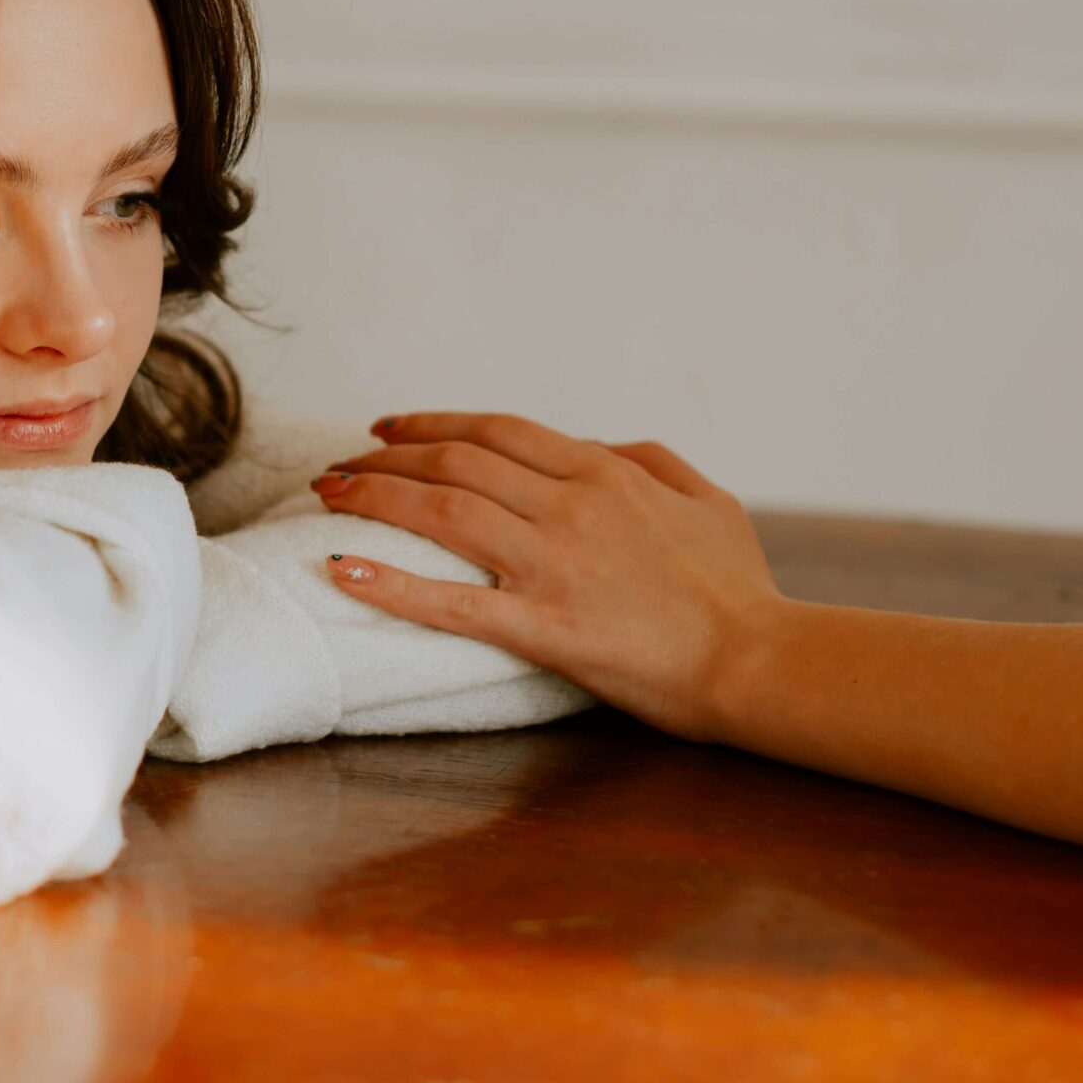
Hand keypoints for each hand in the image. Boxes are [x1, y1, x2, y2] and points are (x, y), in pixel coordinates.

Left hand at [309, 412, 777, 739]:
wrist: (756, 659)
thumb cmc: (738, 588)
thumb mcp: (706, 499)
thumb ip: (648, 461)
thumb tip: (596, 445)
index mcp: (605, 471)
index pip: (497, 430)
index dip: (432, 423)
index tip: (388, 428)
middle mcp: (571, 505)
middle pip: (456, 462)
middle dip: (385, 457)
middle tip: (340, 465)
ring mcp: (554, 565)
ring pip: (442, 512)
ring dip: (373, 498)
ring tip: (327, 496)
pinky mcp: (544, 626)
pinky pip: (451, 602)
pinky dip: (389, 584)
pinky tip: (341, 570)